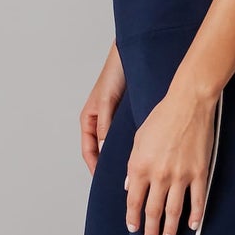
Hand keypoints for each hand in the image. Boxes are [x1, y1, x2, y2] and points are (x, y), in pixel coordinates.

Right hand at [80, 45, 125, 174]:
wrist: (136, 53)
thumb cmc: (116, 72)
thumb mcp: (107, 101)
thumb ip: (105, 124)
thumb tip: (104, 149)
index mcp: (90, 119)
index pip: (89, 151)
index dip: (95, 167)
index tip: (103, 180)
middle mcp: (102, 122)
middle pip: (104, 151)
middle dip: (110, 166)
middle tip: (121, 182)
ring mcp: (116, 120)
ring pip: (118, 145)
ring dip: (124, 157)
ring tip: (135, 172)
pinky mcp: (131, 116)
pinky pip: (130, 136)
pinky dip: (135, 146)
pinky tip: (145, 154)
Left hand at [124, 80, 218, 234]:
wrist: (188, 104)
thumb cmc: (162, 117)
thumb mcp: (138, 140)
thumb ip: (133, 165)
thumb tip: (130, 186)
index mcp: (140, 166)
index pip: (134, 201)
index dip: (133, 217)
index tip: (133, 227)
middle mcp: (158, 175)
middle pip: (153, 210)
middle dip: (150, 229)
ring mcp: (180, 176)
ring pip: (174, 210)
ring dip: (170, 227)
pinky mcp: (199, 172)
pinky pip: (197, 200)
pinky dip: (196, 215)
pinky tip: (193, 225)